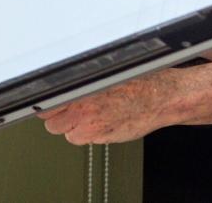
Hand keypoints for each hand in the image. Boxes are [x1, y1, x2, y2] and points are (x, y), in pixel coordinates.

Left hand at [38, 70, 180, 144]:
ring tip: (92, 115)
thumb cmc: (142, 82)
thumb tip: (64, 83)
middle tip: (74, 109)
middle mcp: (84, 108)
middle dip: (60, 116)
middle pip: (51, 122)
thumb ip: (84, 81)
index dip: (50, 104)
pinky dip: (89, 134)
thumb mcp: (110, 72)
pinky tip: (103, 122)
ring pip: (67, 133)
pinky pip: (84, 139)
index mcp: (83, 88)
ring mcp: (92, 127)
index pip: (47, 103)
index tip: (51, 104)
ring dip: (74, 127)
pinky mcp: (102, 138)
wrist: (164, 98)